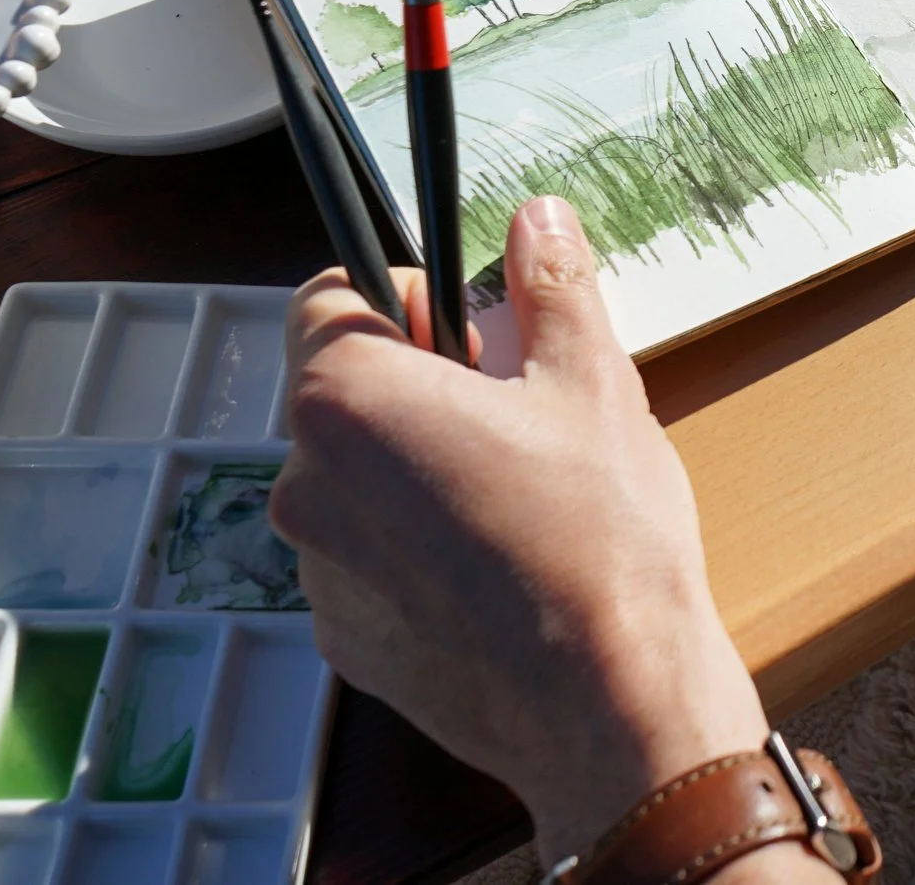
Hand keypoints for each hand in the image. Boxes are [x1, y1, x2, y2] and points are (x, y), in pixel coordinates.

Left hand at [270, 198, 768, 868]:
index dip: (397, 295)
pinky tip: (499, 568)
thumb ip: (551, 285)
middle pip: (342, 393)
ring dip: (415, 470)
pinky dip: (417, 549)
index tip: (465, 328)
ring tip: (516, 499)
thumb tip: (537, 218)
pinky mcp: (344, 639)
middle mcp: (306, 481)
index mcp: (348, 399)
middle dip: (417, 385)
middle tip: (514, 414)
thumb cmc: (598, 531)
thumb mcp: (592, 379)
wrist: (609, 697)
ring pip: (357, 479)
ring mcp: (317, 571)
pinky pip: (367, 560)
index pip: (324, 297)